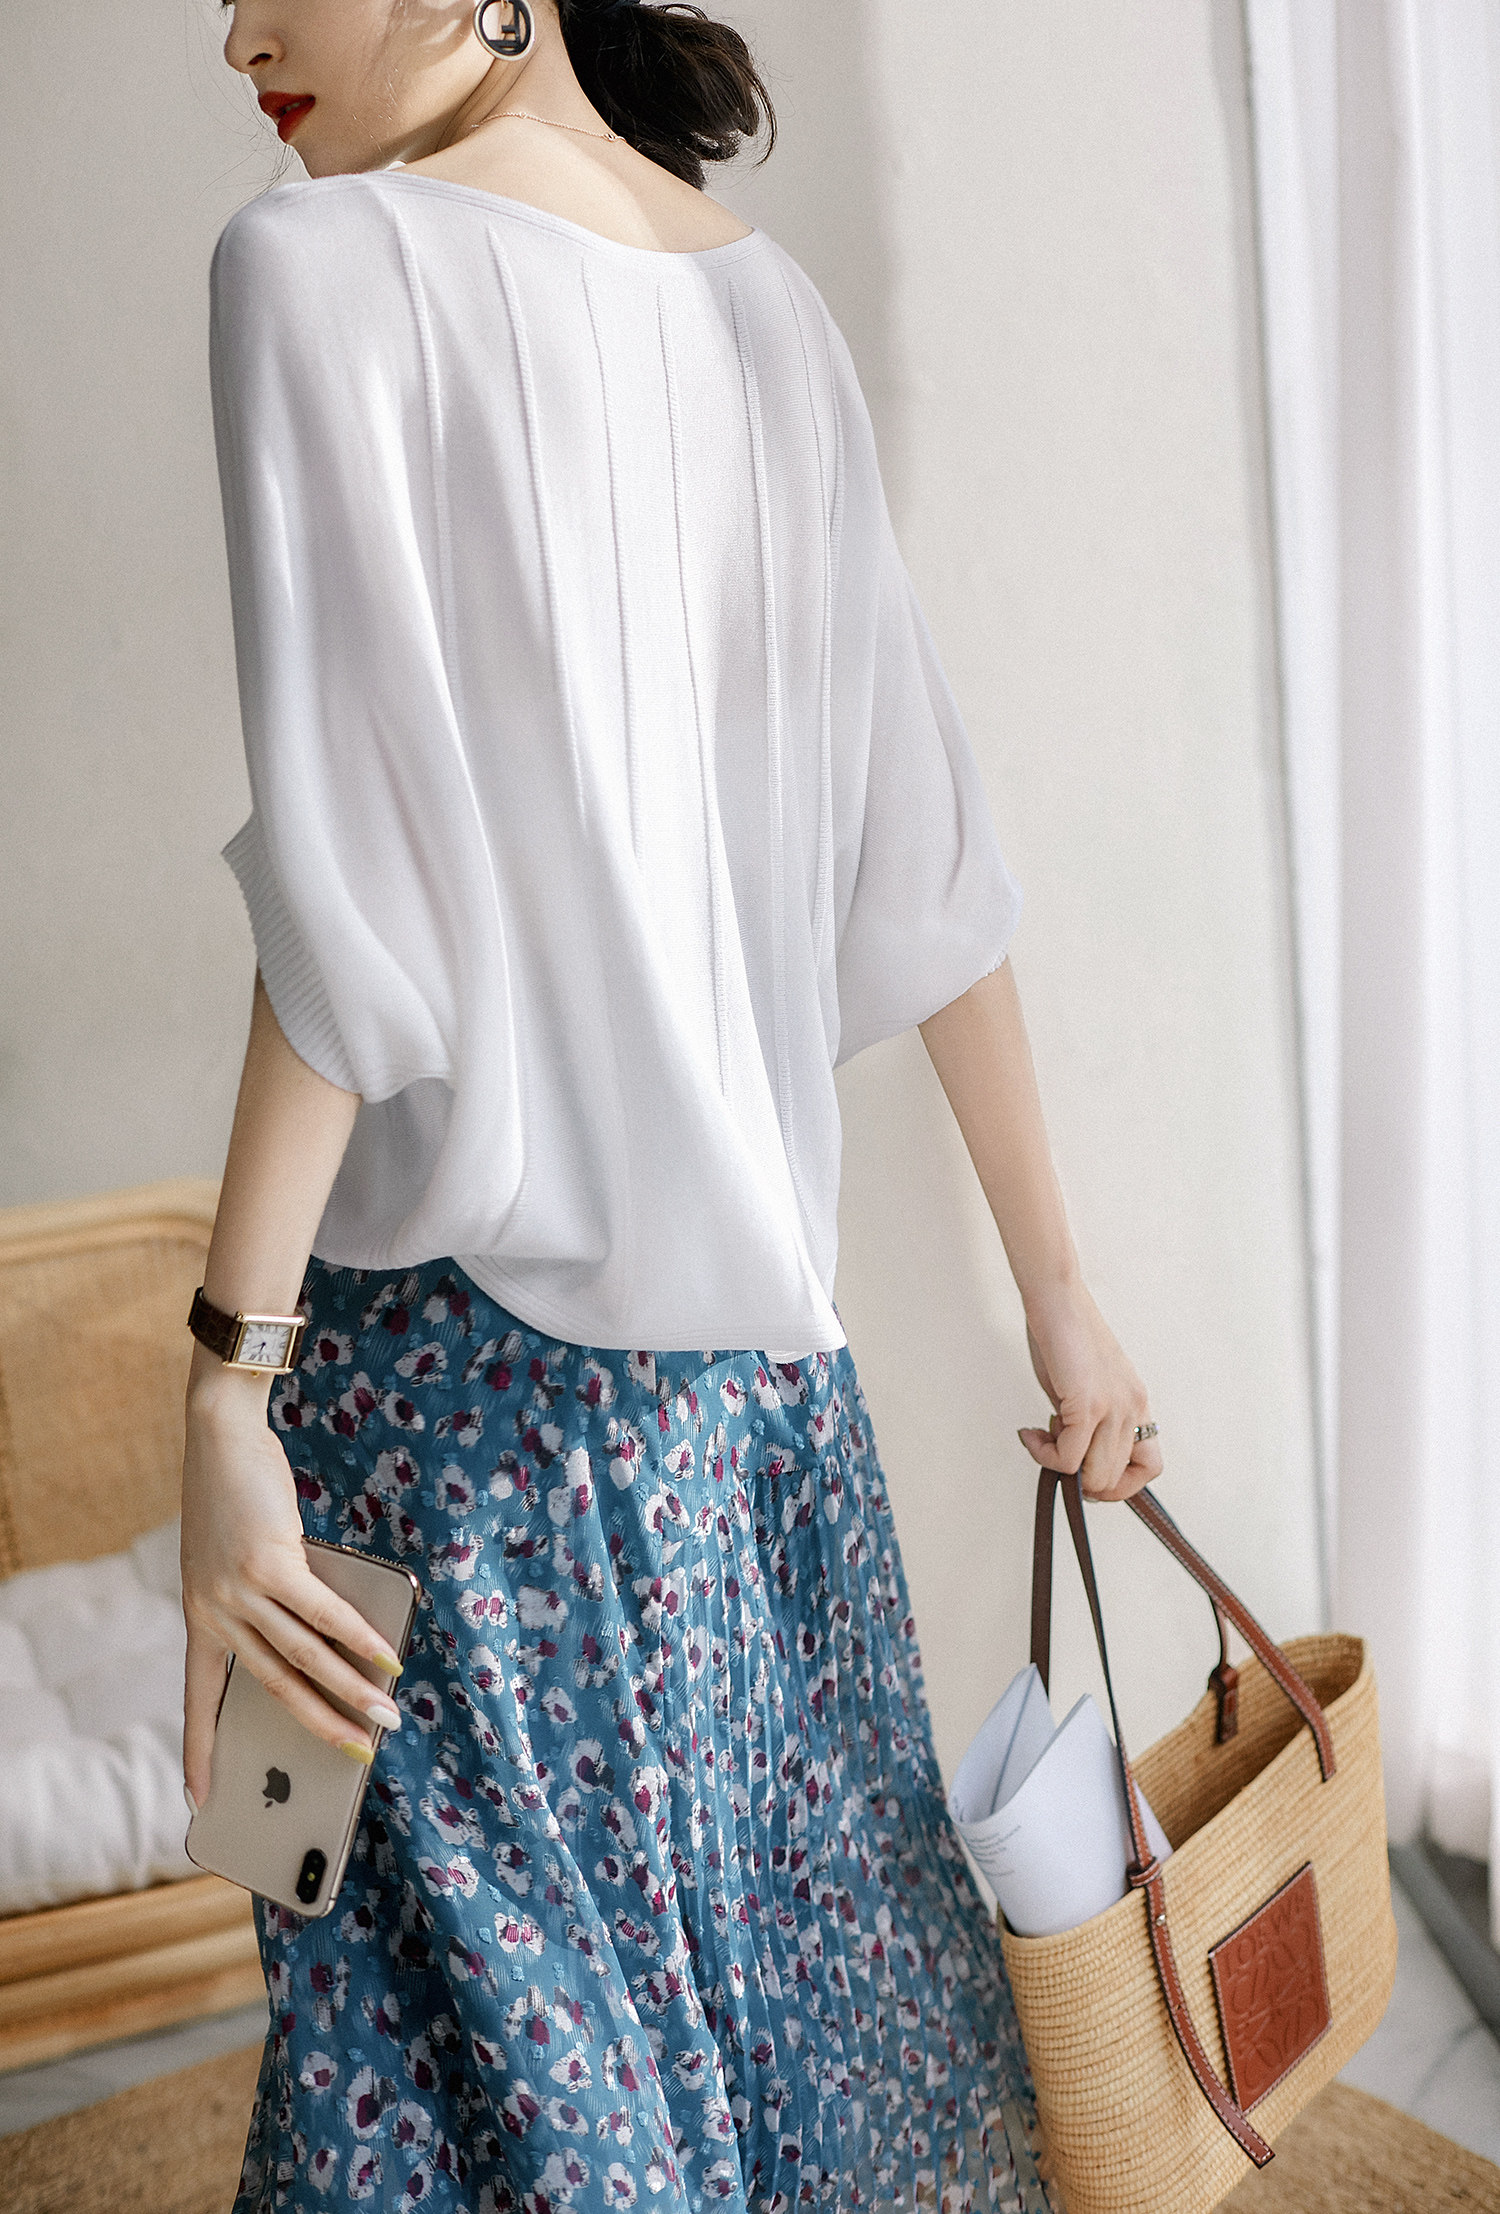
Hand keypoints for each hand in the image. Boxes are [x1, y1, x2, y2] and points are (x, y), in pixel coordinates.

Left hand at [180, 1352, 403, 1809]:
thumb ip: (271, 1602)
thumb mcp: (238, 1560)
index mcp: (198, 1617)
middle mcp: (214, 1611)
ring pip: (303, 1656)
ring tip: (386, 1715)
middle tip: (356, 1755)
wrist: (219, 1436)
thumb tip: (338, 1646)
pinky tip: (386, 1657)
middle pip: (272, 1685)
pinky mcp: (269, 1562)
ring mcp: (239, 1588)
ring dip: (350, 1691)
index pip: (197, 1699)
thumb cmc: (234, 1496)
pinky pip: (322, 1613)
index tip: (198, 1801)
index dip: (198, 1751)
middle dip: (318, 1726)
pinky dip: (359, 1638)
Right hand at [1016, 1277, 1162, 1501]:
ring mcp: (1114, 1407)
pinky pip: (1069, 1457)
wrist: (1058, 1298)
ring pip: (1097, 1476)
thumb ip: (1087, 1420)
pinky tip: (1031, 1434)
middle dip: (1080, 1480)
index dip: (1118, 1484)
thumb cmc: (1066, 1334)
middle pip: (1117, 1478)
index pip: (1150, 1466)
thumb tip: (1070, 1455)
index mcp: (1137, 1404)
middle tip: (1052, 1455)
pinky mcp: (1088, 1403)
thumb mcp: (1087, 1386)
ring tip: (1040, 1441)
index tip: (1085, 1475)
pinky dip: (1045, 1455)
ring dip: (1061, 1469)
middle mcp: (1133, 1408)